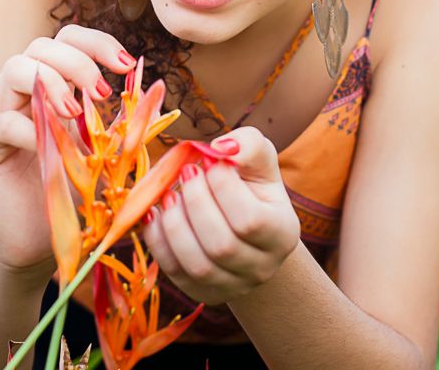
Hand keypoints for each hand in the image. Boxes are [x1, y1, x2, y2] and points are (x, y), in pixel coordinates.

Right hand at [0, 24, 136, 282]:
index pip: (67, 41)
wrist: (36, 245)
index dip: (96, 43)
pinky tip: (51, 148)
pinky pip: (1, 121)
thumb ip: (120, 123)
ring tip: (76, 112)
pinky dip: (30, 128)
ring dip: (53, 83)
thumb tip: (153, 93)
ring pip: (14, 68)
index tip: (126, 65)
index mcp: (53, 88)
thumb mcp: (105, 154)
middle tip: (103, 92)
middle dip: (77, 60)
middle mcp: (23, 95)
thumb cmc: (72, 196)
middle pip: (40, 46)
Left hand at [140, 127, 300, 305]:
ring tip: (168, 194)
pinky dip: (158, 241)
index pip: (250, 219)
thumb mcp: (257, 160)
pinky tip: (155, 213)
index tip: (207, 160)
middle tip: (185, 173)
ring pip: (197, 265)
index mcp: (283, 233)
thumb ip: (247, 145)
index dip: (222, 187)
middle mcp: (262, 267)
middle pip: (222, 246)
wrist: (245, 228)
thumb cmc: (250, 185)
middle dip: (196, 203)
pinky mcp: (202, 292)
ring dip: (175, 225)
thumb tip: (222, 147)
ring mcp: (232, 286)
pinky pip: (175, 272)